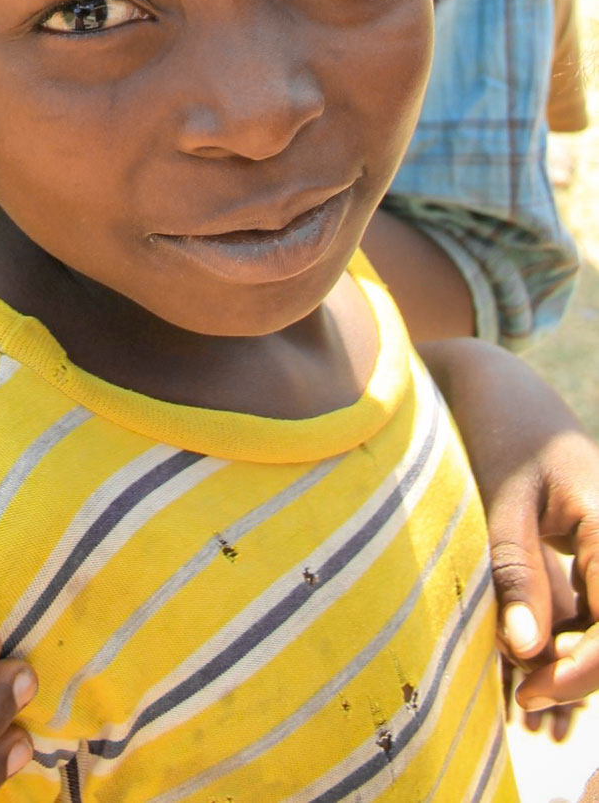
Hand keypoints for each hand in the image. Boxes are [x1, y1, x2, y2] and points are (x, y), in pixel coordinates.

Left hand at [423, 339, 598, 711]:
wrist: (500, 388)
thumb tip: (523, 649)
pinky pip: (589, 613)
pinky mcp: (590, 560)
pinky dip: (563, 641)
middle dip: (579, 675)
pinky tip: (528, 664)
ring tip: (522, 693)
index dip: (584, 668)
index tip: (532, 691)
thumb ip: (516, 571)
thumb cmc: (497, 433)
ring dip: (572, 663)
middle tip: (522, 699)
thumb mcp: (500, 499)